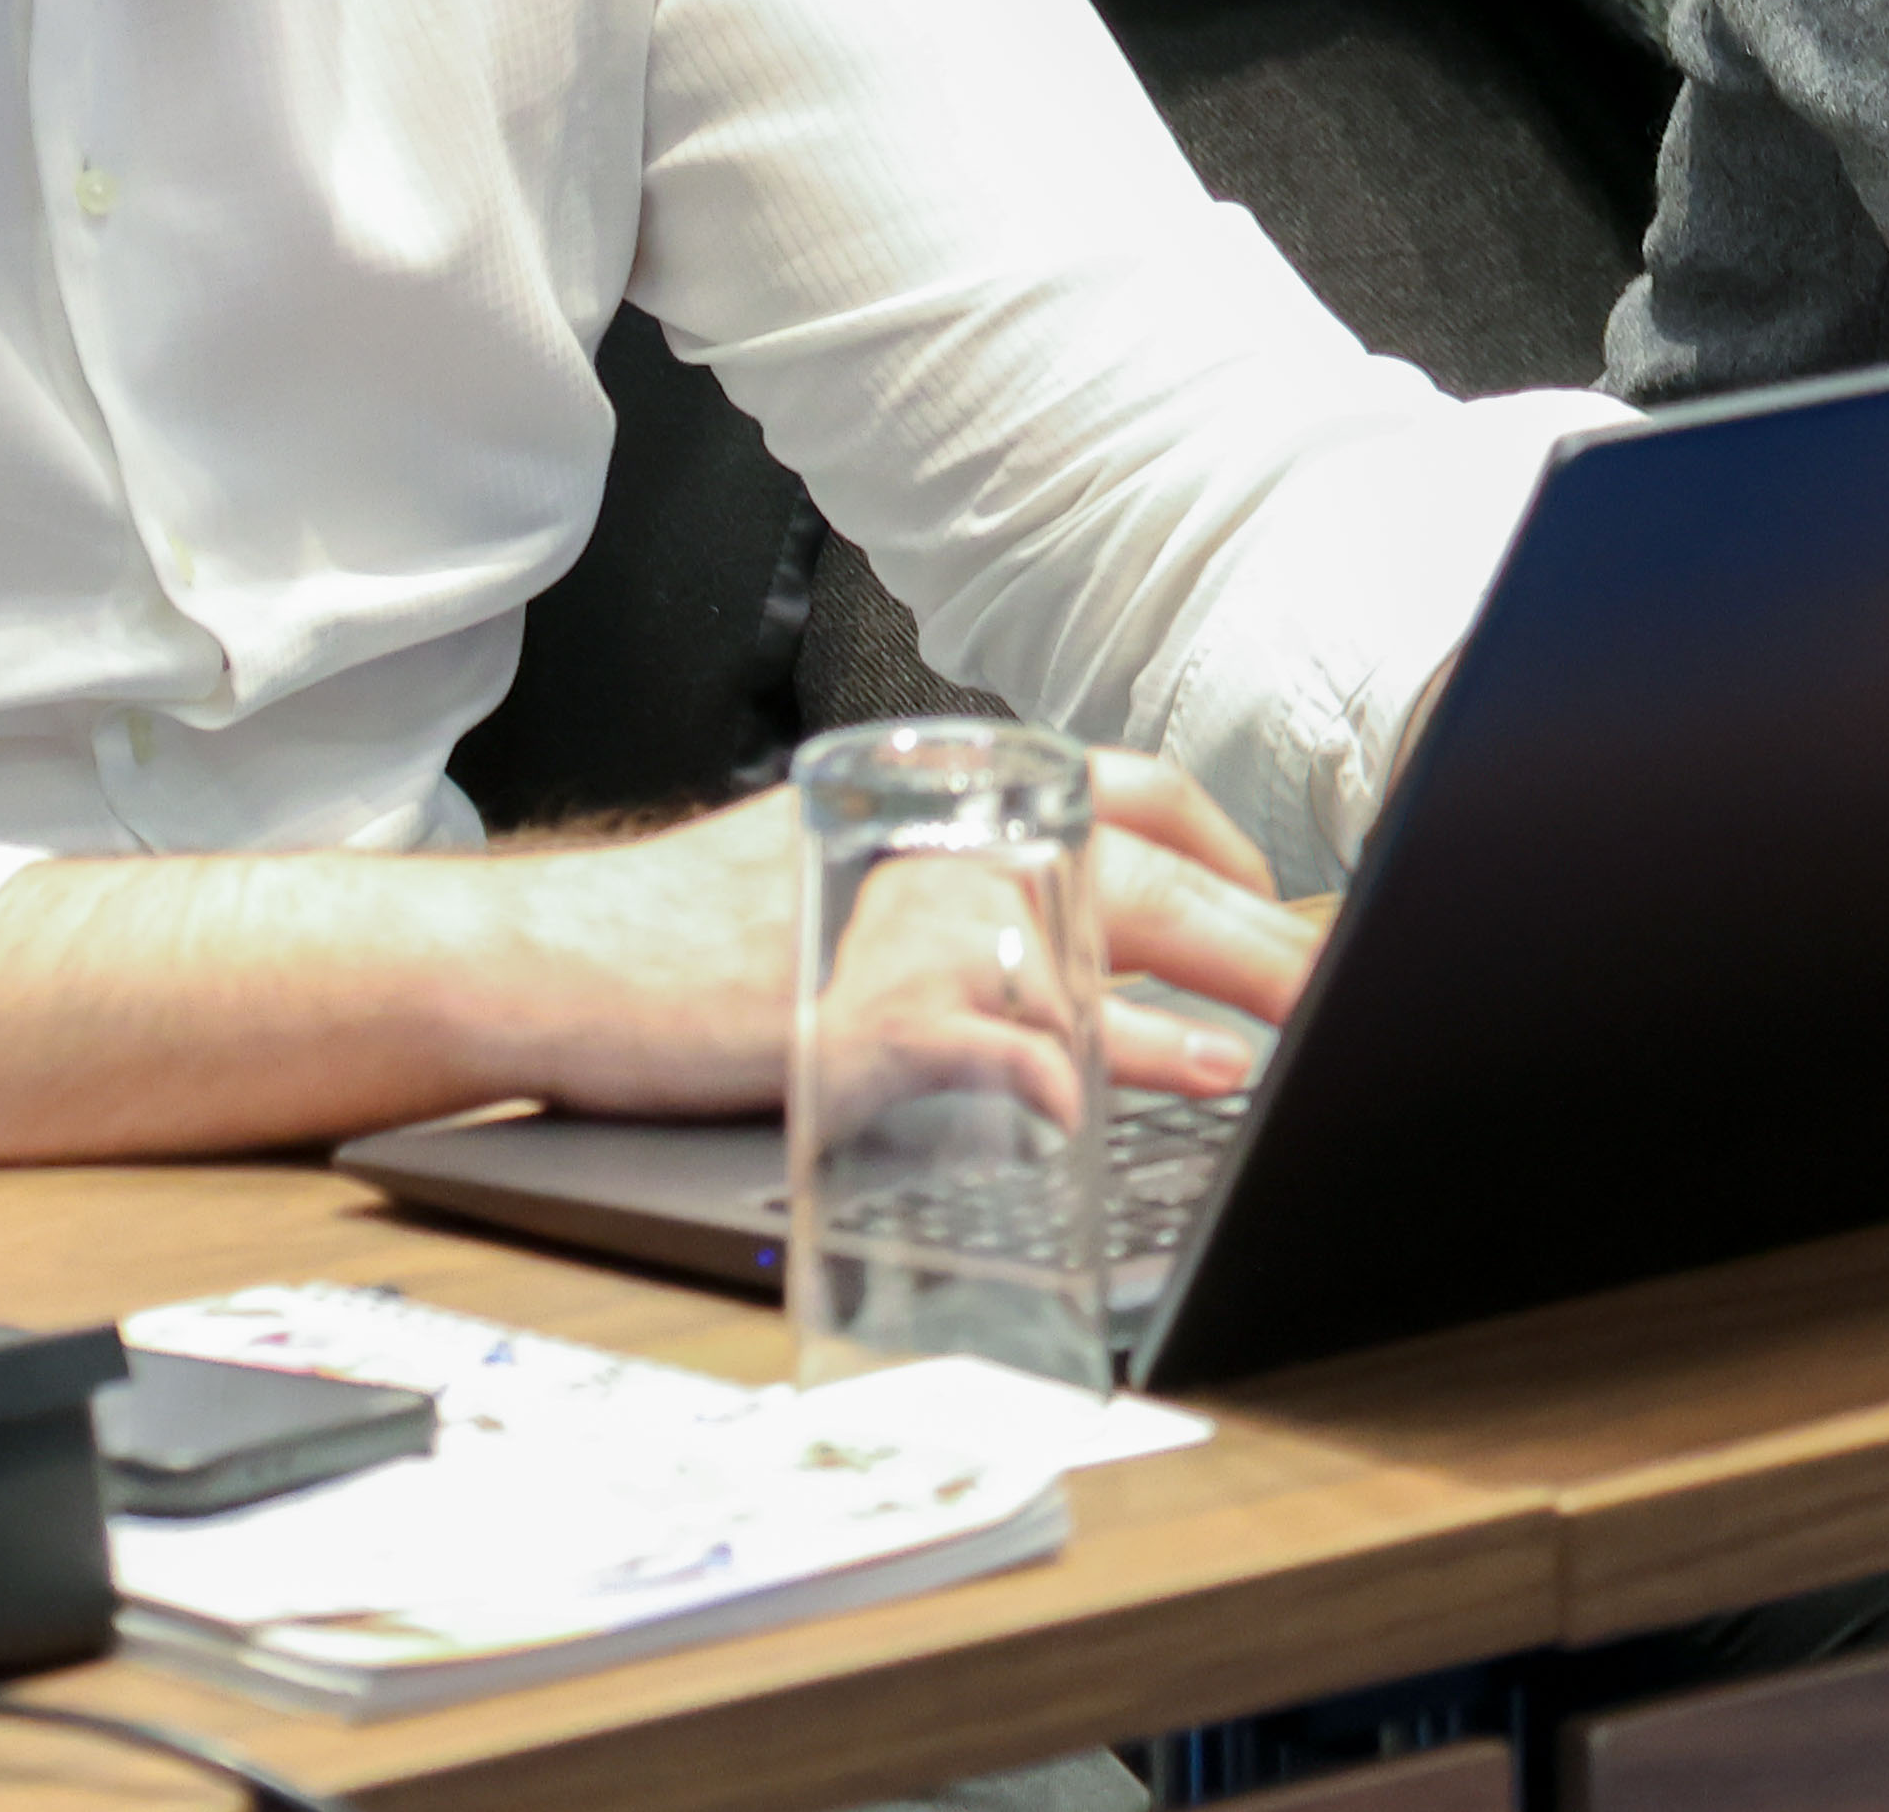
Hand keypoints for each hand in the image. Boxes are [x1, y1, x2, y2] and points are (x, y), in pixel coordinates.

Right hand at [483, 760, 1308, 1117]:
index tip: (1288, 911)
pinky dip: (1072, 1065)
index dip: (1232, 853)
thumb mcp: (858, 874)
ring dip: (1199, 993)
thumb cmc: (700, 931)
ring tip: (1272, 1044)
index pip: (1141, 792)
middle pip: (1150, 870)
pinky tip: (1128, 1094)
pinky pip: (996, 1035)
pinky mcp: (856, 1013)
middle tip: (1329, 990)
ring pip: (1096, 939)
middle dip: (1259, 933)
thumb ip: (975, 890)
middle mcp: (946, 841)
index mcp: (956, 798)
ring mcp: (904, 923)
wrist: (559, 956)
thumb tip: (1105, 948)